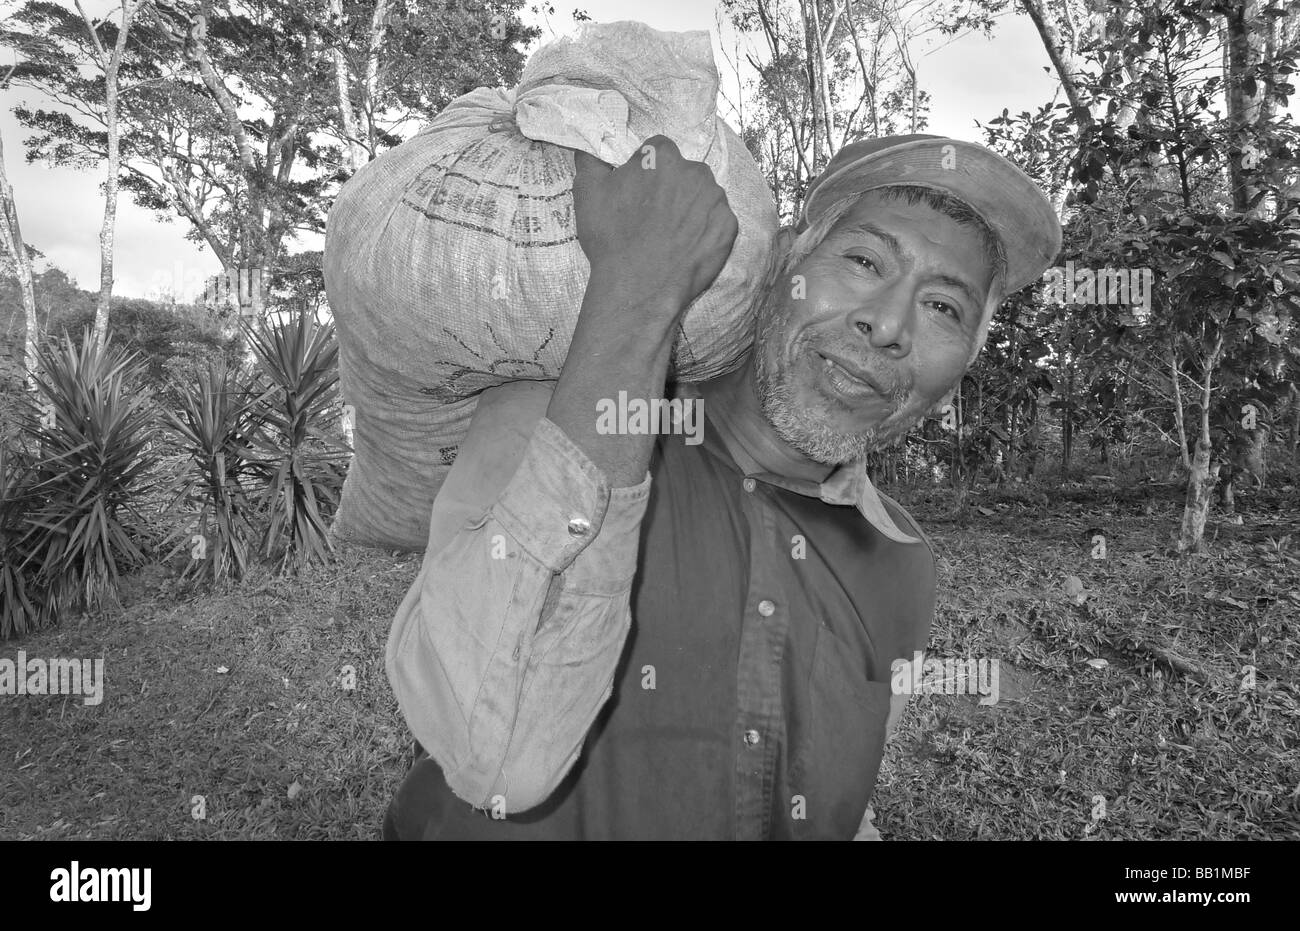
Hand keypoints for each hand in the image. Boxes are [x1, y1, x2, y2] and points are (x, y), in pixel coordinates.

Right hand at [571, 135, 738, 320]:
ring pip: (703, 196)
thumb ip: (591, 161)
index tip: (640, 194)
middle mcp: (694, 171)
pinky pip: (718, 223)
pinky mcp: (728, 227)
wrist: (638, 286)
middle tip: (655, 218)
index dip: (647, 172)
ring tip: (671, 236)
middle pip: (685, 172)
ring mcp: (715, 199)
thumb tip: (589, 146)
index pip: (658, 151)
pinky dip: (706, 232)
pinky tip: (687, 247)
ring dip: (691, 209)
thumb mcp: (588, 193)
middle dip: (672, 188)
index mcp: (662, 156)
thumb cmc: (611, 238)